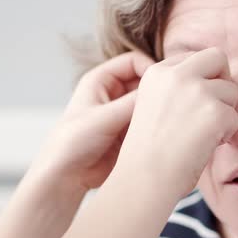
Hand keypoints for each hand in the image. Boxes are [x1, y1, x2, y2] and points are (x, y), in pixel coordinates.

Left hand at [26, 51, 154, 190]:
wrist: (67, 177)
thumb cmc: (72, 143)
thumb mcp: (103, 118)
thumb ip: (133, 103)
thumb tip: (161, 90)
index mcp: (101, 80)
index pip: (134, 61)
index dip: (150, 68)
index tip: (163, 83)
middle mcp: (113, 93)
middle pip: (145, 81)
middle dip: (157, 90)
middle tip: (170, 101)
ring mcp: (122, 113)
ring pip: (149, 103)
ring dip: (157, 109)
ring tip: (166, 119)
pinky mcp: (130, 132)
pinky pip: (150, 122)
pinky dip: (157, 125)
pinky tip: (162, 132)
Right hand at [113, 47, 237, 197]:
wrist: (144, 179)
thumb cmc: (149, 153)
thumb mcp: (154, 107)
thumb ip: (178, 90)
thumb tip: (216, 82)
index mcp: (156, 73)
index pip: (195, 58)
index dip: (202, 80)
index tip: (195, 106)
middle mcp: (176, 75)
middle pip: (217, 57)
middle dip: (222, 80)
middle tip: (214, 109)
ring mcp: (196, 91)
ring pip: (231, 89)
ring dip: (225, 113)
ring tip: (204, 135)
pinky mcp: (214, 112)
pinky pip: (236, 117)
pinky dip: (227, 134)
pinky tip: (206, 146)